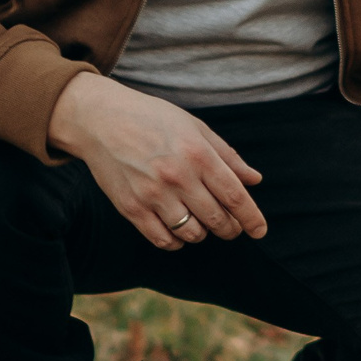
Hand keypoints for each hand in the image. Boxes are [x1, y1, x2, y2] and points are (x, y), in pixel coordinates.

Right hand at [47, 72, 265, 250]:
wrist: (100, 119)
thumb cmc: (153, 120)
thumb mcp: (195, 128)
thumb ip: (227, 156)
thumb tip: (254, 180)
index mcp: (198, 154)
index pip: (235, 196)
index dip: (251, 218)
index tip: (260, 231)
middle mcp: (177, 177)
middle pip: (216, 218)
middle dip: (230, 228)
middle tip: (231, 227)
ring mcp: (152, 194)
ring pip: (191, 233)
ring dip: (203, 233)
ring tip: (202, 223)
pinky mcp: (131, 208)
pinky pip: (162, 239)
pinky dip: (176, 241)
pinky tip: (178, 231)